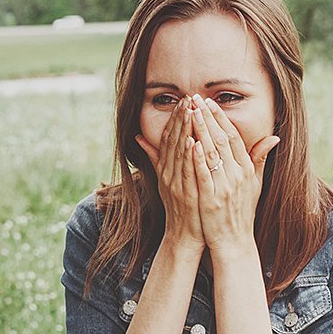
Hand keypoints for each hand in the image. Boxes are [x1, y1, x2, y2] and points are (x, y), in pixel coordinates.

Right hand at [136, 97, 205, 254]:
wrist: (184, 236)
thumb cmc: (181, 207)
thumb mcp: (165, 181)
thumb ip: (156, 158)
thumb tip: (139, 138)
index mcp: (165, 169)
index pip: (169, 138)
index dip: (175, 119)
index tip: (184, 101)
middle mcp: (168, 174)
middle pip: (173, 141)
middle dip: (181, 118)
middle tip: (189, 98)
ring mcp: (176, 185)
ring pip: (179, 153)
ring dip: (185, 131)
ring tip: (191, 111)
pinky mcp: (185, 195)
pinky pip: (187, 172)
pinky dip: (189, 157)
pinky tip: (193, 141)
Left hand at [188, 95, 278, 255]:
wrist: (234, 241)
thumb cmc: (241, 213)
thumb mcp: (255, 185)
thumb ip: (260, 160)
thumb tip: (274, 137)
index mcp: (246, 170)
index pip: (235, 137)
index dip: (222, 118)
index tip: (210, 103)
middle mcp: (238, 176)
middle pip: (223, 139)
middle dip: (209, 117)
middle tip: (196, 99)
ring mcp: (225, 187)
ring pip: (213, 152)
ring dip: (201, 130)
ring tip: (191, 112)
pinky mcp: (212, 199)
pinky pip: (204, 174)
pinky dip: (197, 157)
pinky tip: (190, 142)